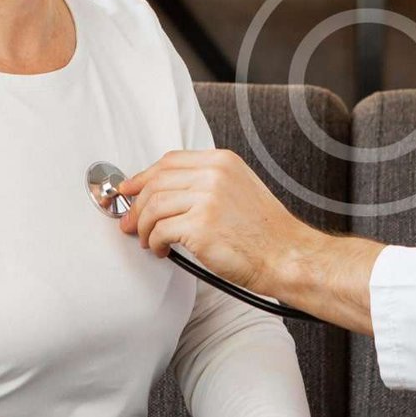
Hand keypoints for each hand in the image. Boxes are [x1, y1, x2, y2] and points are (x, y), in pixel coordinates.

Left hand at [118, 149, 307, 292]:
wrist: (286, 254)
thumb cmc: (265, 231)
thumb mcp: (239, 188)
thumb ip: (207, 183)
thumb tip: (165, 192)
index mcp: (222, 162)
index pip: (170, 161)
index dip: (143, 177)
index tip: (130, 190)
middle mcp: (214, 175)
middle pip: (156, 182)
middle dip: (135, 205)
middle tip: (129, 222)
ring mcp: (207, 199)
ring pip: (153, 206)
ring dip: (143, 227)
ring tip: (147, 240)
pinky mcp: (200, 227)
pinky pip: (160, 231)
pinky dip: (154, 243)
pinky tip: (162, 250)